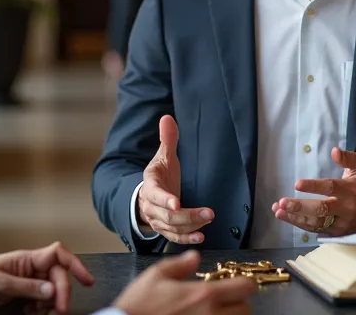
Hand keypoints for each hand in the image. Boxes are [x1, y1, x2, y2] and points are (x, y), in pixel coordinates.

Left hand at [0, 241, 93, 314]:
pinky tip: (30, 313)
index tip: (86, 280)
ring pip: (52, 295)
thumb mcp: (1, 283)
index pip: (58, 255)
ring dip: (49, 305)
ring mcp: (29, 286)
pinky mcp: (24, 300)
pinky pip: (41, 305)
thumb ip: (27, 286)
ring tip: (35, 311)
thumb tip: (53, 289)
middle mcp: (31, 271)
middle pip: (58, 279)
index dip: (75, 264)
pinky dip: (40, 311)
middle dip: (61, 294)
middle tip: (60, 310)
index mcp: (27, 260)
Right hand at [112, 250, 256, 314]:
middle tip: (227, 300)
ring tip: (216, 311)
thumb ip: (179, 265)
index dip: (245, 283)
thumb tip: (194, 258)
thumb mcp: (155, 276)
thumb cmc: (138, 306)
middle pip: (245, 309)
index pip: (245, 288)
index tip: (239, 283)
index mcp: (203, 295)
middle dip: (239, 303)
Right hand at [138, 115, 213, 243]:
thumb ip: (167, 139)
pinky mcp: (165, 229)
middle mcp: (151, 206)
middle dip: (188, 216)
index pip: (155, 194)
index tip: (177, 203)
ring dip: (191, 227)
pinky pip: (174, 237)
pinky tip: (201, 237)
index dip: (165, 200)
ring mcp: (157, 220)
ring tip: (208, 221)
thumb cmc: (159, 175)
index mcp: (150, 186)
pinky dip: (186, 238)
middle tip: (209, 213)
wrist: (146, 195)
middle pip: (167, 215)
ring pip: (172, 227)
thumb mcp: (163, 157)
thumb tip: (167, 117)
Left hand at [272, 147, 355, 235]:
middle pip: (321, 210)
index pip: (330, 188)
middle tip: (282, 202)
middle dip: (300, 207)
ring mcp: (342, 222)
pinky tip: (287, 217)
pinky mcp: (337, 232)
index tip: (297, 184)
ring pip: (317, 223)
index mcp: (352, 189)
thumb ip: (349, 158)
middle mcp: (347, 208)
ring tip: (278, 211)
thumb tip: (334, 151)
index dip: (313, 186)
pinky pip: (317, 229)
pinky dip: (301, 224)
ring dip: (295, 218)